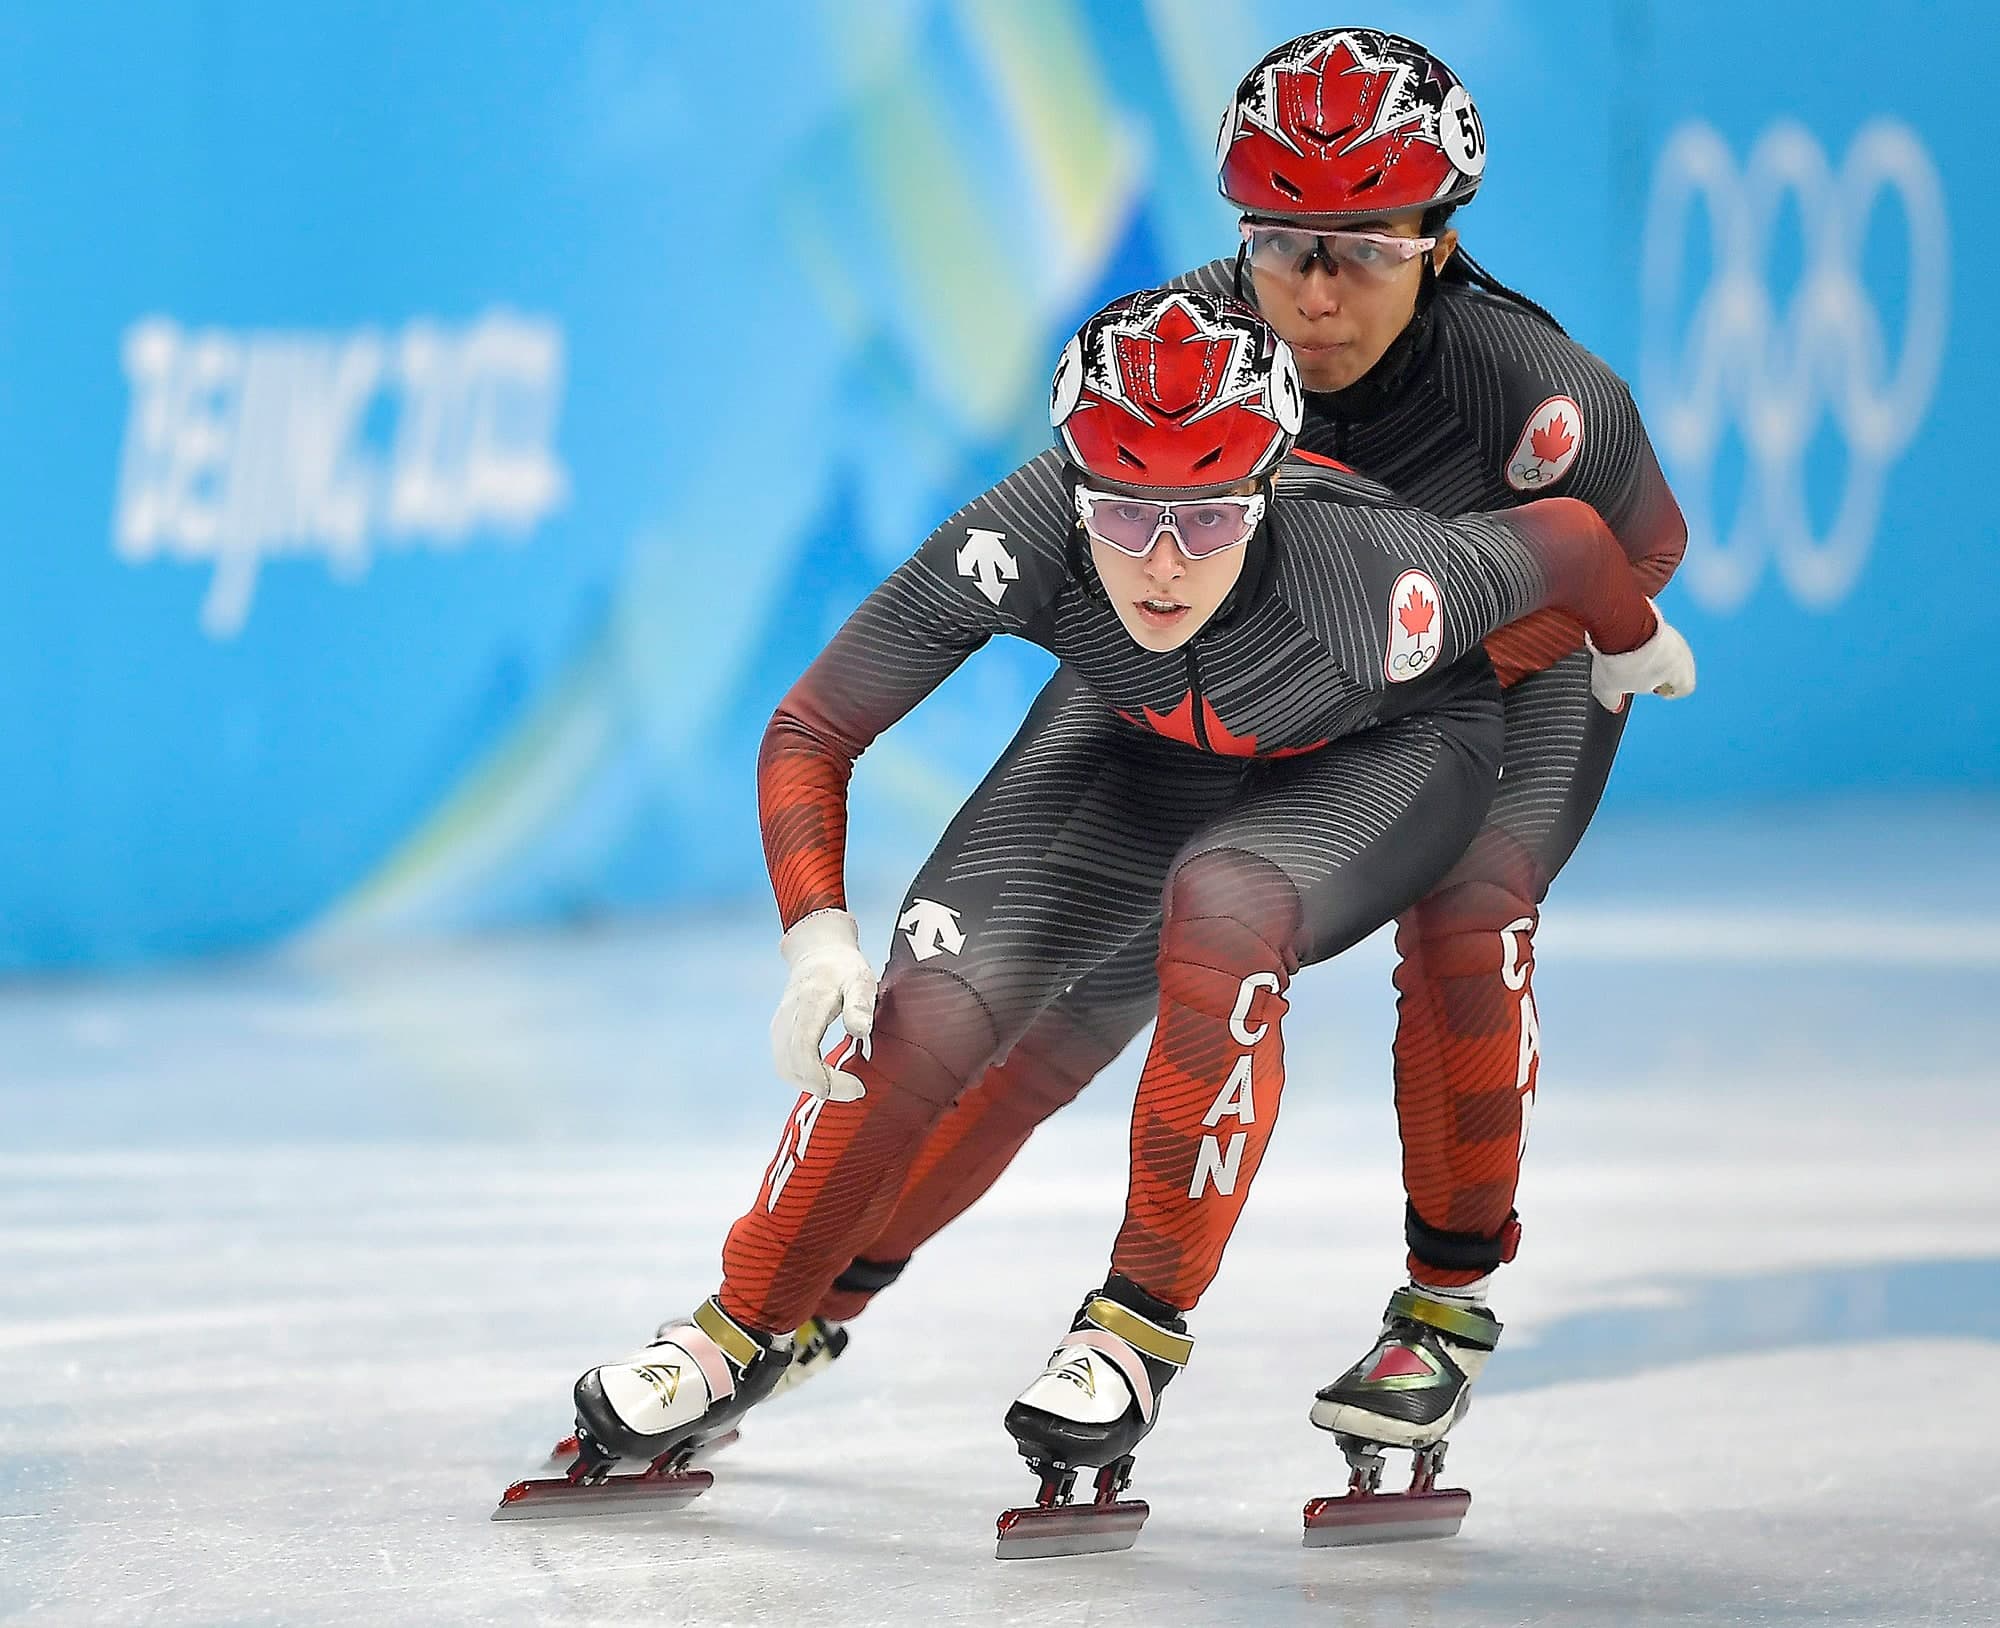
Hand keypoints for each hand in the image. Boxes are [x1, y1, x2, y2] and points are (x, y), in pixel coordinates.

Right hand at [770, 910, 876, 1100]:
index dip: (825, 1079)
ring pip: (785, 1069)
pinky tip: (826, 1077)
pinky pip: (784, 1063)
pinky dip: (803, 1077)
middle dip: (824, 1087)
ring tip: (843, 1086)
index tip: (856, 1087)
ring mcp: (780, 1026)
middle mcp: (788, 1019)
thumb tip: (860, 1032)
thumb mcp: (861, 979)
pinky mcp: (779, 1033)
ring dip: (812, 1085)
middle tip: (855, 1090)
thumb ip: (860, 1004)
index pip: (804, 1052)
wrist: (818, 952)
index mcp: (808, 1006)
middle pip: (792, 1067)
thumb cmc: (843, 968)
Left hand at [1588, 601, 1695, 710]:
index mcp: (1682, 676)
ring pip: (1667, 648)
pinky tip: (1627, 637)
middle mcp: (1684, 654)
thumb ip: (1613, 700)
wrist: (1621, 625)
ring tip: (1629, 654)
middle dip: (1657, 670)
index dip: (1668, 689)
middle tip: (1637, 672)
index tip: (1653, 688)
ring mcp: (1674, 634)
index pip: (1684, 688)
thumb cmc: (1623, 658)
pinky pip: (1657, 631)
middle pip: (1676, 666)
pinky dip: (1646, 636)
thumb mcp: (1609, 688)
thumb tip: (1611, 704)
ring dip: (1651, 652)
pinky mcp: (1661, 617)